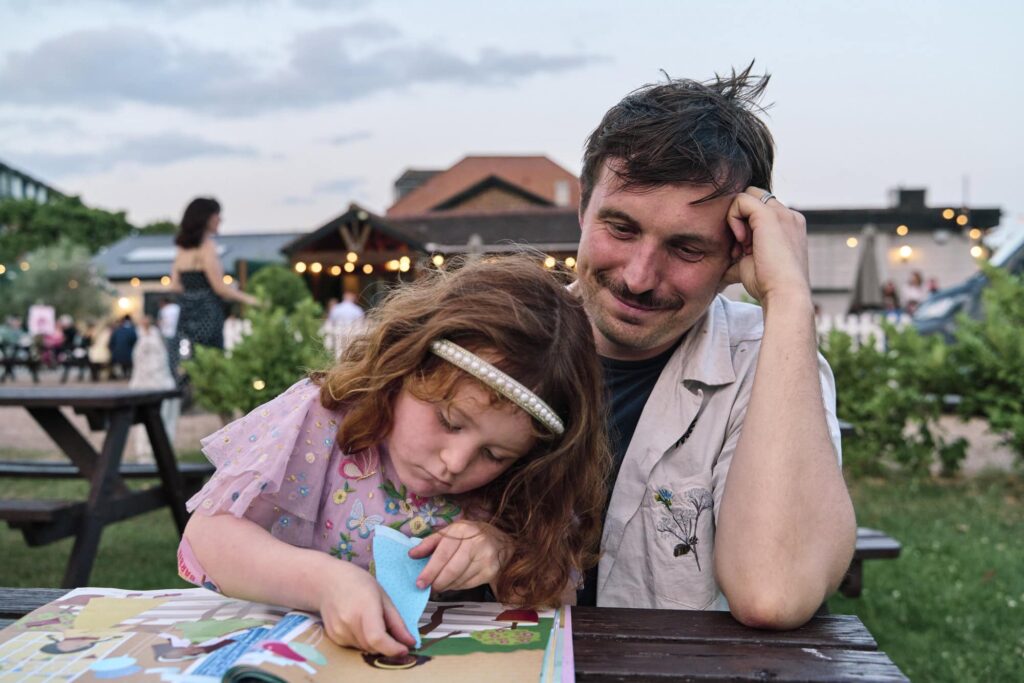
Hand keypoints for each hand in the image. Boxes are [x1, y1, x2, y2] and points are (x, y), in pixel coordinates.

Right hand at [316, 561, 415, 655]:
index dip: (393, 649)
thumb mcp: (383, 596)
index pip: (377, 638)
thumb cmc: (358, 583)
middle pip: (373, 647)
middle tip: (393, 633)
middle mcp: (348, 622)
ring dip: (375, 643)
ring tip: (373, 621)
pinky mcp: (333, 637)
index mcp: (364, 608)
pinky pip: (354, 646)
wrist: (327, 581)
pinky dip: (363, 640)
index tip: (405, 649)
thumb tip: (410, 642)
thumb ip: (397, 622)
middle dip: (387, 645)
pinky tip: (360, 623)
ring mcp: (338, 631)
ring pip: (364, 649)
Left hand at [408, 521, 510, 593]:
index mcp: (462, 530)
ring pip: (459, 580)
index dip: (430, 570)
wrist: (502, 541)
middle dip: (437, 582)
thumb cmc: (470, 535)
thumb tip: (412, 555)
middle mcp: (476, 542)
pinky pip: (468, 584)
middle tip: (429, 588)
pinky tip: (455, 581)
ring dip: (447, 585)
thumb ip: (430, 543)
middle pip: (452, 570)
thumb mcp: (450, 532)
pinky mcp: (491, 571)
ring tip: (442, 582)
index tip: (420, 583)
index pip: (443, 554)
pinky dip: (458, 586)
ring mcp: (486, 558)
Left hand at [722, 187, 810, 305]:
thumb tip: (720, 265)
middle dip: (740, 218)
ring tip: (741, 248)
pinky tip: (739, 241)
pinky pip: (741, 200)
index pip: (760, 211)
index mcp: (789, 226)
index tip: (742, 252)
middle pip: (754, 197)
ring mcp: (782, 213)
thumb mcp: (751, 266)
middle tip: (739, 248)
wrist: (784, 295)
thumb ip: (739, 257)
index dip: (744, 225)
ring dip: (736, 219)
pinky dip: (732, 218)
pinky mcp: (769, 215)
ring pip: (747, 196)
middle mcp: (789, 216)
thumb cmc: (768, 286)